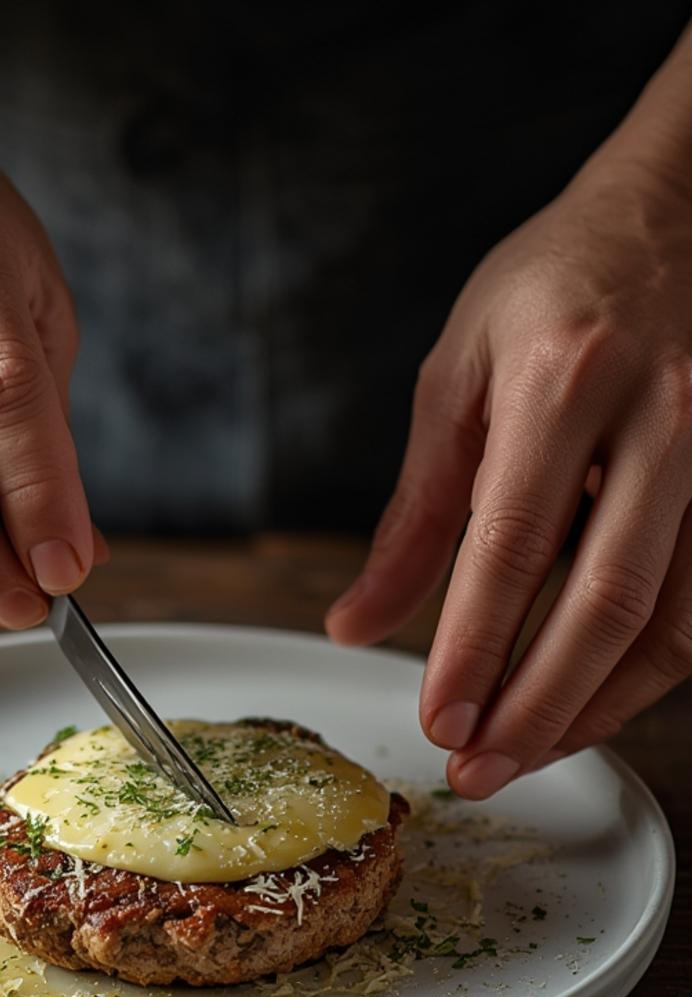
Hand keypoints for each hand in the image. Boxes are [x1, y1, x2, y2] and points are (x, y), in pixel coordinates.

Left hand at [326, 158, 691, 795]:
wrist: (682, 209)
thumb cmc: (555, 286)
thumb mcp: (457, 376)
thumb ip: (413, 511)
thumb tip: (358, 622)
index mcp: (563, 381)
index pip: (511, 546)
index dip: (473, 648)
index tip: (437, 719)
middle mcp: (659, 421)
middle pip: (604, 602)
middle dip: (537, 706)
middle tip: (477, 767)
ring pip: (671, 622)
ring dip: (596, 707)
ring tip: (526, 756)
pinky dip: (648, 674)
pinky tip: (592, 706)